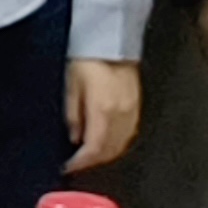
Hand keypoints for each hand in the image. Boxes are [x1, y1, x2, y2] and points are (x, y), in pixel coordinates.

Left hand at [63, 58, 141, 173]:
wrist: (111, 40)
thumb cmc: (88, 59)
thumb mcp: (71, 86)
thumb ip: (73, 115)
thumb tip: (75, 137)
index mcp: (103, 111)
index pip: (94, 148)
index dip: (82, 162)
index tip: (70, 167)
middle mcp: (121, 115)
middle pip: (110, 150)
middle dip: (93, 162)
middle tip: (79, 164)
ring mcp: (132, 111)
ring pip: (122, 144)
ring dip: (106, 154)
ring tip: (91, 156)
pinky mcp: (137, 105)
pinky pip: (130, 133)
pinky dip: (118, 143)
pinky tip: (108, 142)